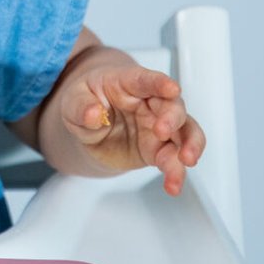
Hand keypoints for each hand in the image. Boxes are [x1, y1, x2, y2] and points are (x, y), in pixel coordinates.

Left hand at [61, 60, 204, 194]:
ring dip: (190, 145)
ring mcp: (159, 125)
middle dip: (172, 118)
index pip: (147, 80)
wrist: (89, 122)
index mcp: (129, 83)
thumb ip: (82, 106)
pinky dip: (176, 172)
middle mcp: (150, 102)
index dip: (160, 83)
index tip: (172, 89)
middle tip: (162, 131)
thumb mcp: (73, 100)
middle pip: (172, 106)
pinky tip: (174, 184)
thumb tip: (93, 115)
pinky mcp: (159, 149)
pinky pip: (174, 158)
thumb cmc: (86, 100)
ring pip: (185, 132)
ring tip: (186, 161)